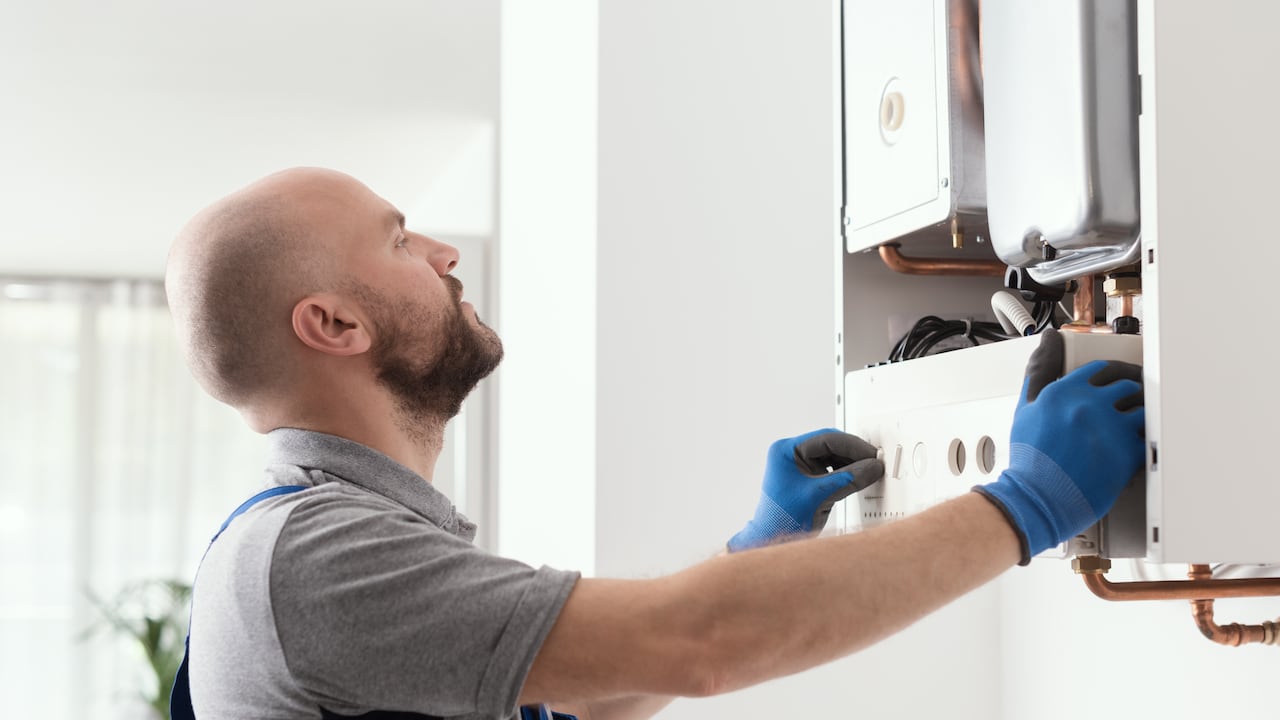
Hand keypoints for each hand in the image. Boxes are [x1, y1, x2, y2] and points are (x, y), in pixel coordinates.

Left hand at [727, 428, 883, 552]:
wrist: (771, 541)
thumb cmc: (782, 519)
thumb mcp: (820, 495)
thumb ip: (849, 479)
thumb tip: (873, 466)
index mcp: (786, 451)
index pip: (826, 439)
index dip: (853, 446)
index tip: (872, 454)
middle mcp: (791, 455)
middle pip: (830, 446)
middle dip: (854, 455)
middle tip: (875, 462)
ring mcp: (798, 467)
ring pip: (832, 458)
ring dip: (851, 464)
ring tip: (869, 471)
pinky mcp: (806, 480)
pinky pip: (830, 470)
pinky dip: (845, 474)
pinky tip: (857, 479)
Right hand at [974, 329, 1145, 563]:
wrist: (1037, 497)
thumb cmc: (1030, 459)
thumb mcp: (1026, 408)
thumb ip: (1040, 370)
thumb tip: (1049, 340)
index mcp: (1064, 390)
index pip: (1100, 369)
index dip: (1113, 374)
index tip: (1117, 381)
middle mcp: (1089, 403)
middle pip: (1127, 384)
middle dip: (1134, 391)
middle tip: (1136, 399)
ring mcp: (1110, 426)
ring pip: (1143, 407)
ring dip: (1143, 414)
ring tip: (1141, 422)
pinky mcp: (1126, 451)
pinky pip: (1148, 437)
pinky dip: (1147, 441)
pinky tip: (1141, 446)